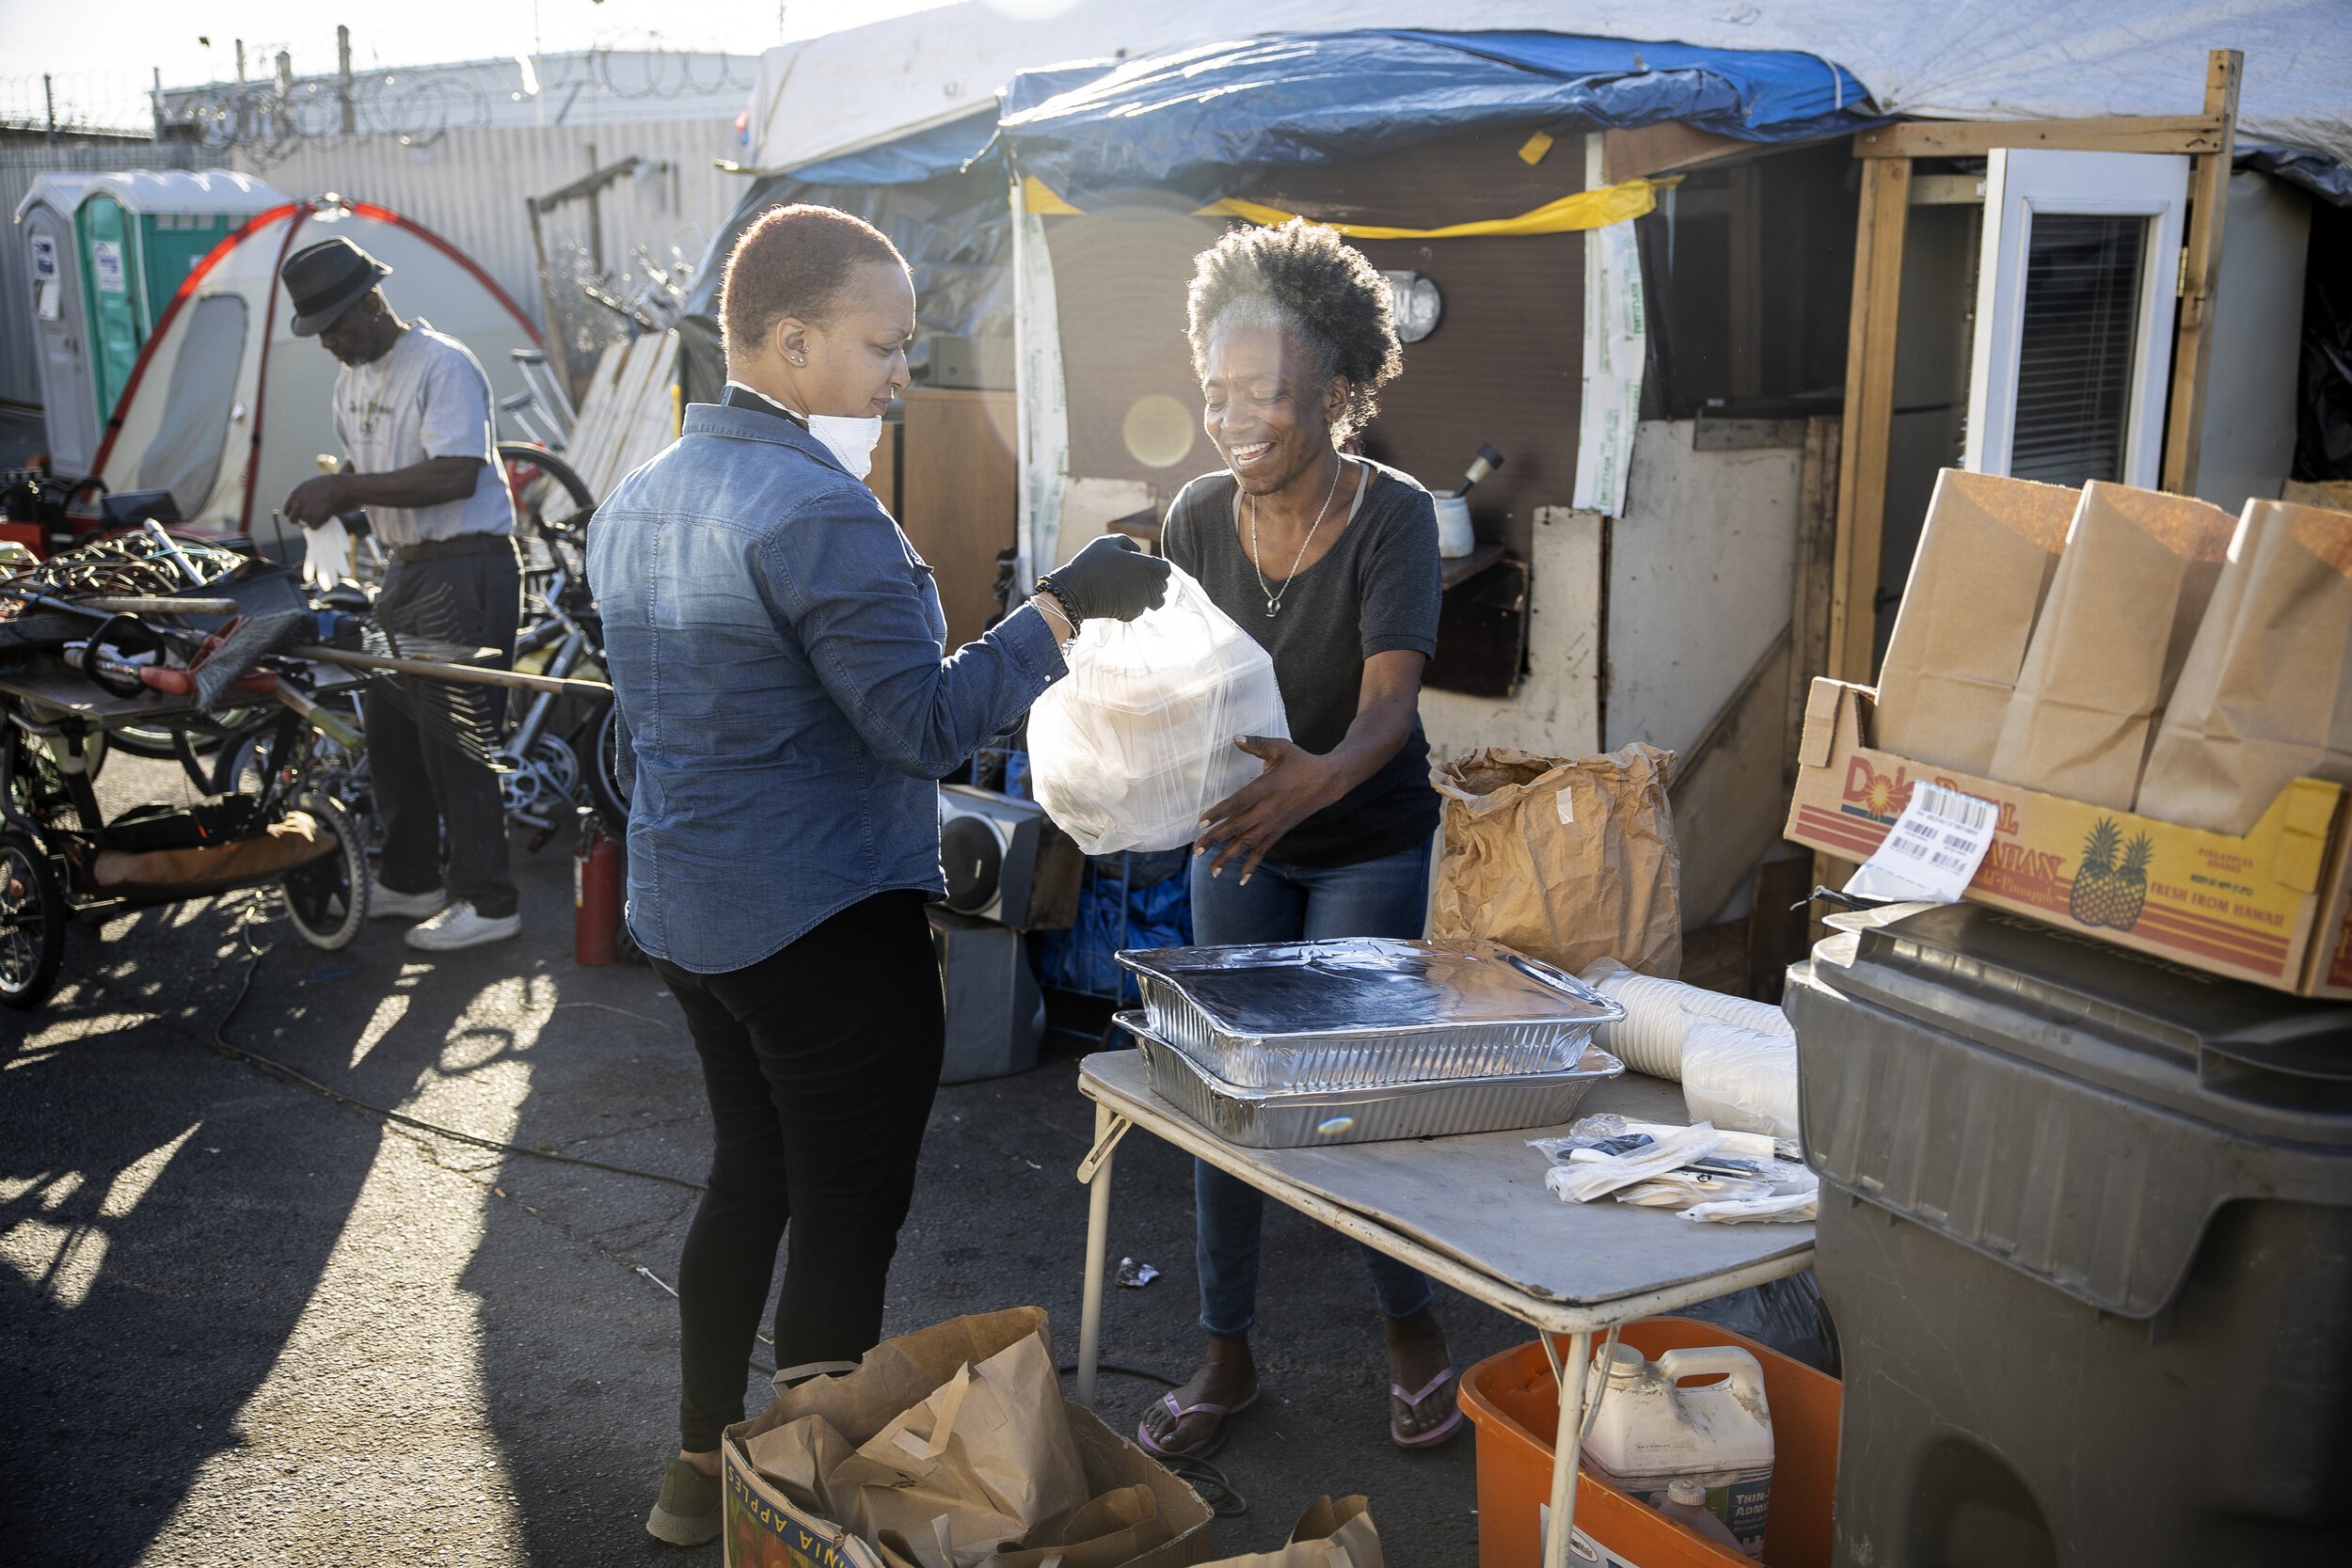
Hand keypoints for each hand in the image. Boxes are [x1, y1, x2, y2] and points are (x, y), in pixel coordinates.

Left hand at [282, 474, 350, 527]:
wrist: (343, 487)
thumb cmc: (332, 484)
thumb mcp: (312, 484)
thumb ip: (305, 494)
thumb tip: (303, 504)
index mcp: (294, 494)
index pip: (286, 510)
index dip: (294, 513)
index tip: (301, 515)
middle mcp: (297, 503)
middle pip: (293, 520)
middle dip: (300, 521)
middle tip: (310, 520)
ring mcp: (306, 512)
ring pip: (304, 524)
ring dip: (311, 522)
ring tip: (322, 516)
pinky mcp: (315, 519)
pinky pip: (314, 527)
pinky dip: (319, 525)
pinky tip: (325, 519)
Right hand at [1041, 534, 1171, 623]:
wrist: (1076, 590)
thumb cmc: (1092, 562)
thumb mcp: (1108, 543)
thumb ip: (1127, 543)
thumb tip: (1137, 551)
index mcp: (1148, 566)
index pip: (1165, 569)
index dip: (1156, 567)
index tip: (1143, 566)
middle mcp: (1149, 586)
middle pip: (1162, 587)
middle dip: (1152, 582)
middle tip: (1133, 578)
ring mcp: (1142, 602)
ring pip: (1154, 602)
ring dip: (1146, 596)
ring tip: (1128, 590)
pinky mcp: (1132, 614)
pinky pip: (1139, 610)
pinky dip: (1132, 606)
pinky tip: (1118, 599)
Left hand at [1194, 737, 1334, 882]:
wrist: (1327, 782)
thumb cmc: (1301, 762)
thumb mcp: (1280, 747)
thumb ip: (1257, 743)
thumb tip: (1235, 737)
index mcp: (1265, 788)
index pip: (1237, 803)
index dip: (1218, 813)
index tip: (1200, 822)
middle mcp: (1268, 810)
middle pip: (1237, 828)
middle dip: (1215, 840)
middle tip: (1196, 852)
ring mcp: (1273, 824)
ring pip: (1247, 844)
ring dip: (1228, 858)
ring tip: (1211, 872)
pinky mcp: (1279, 832)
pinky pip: (1263, 851)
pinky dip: (1252, 865)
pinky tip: (1241, 880)